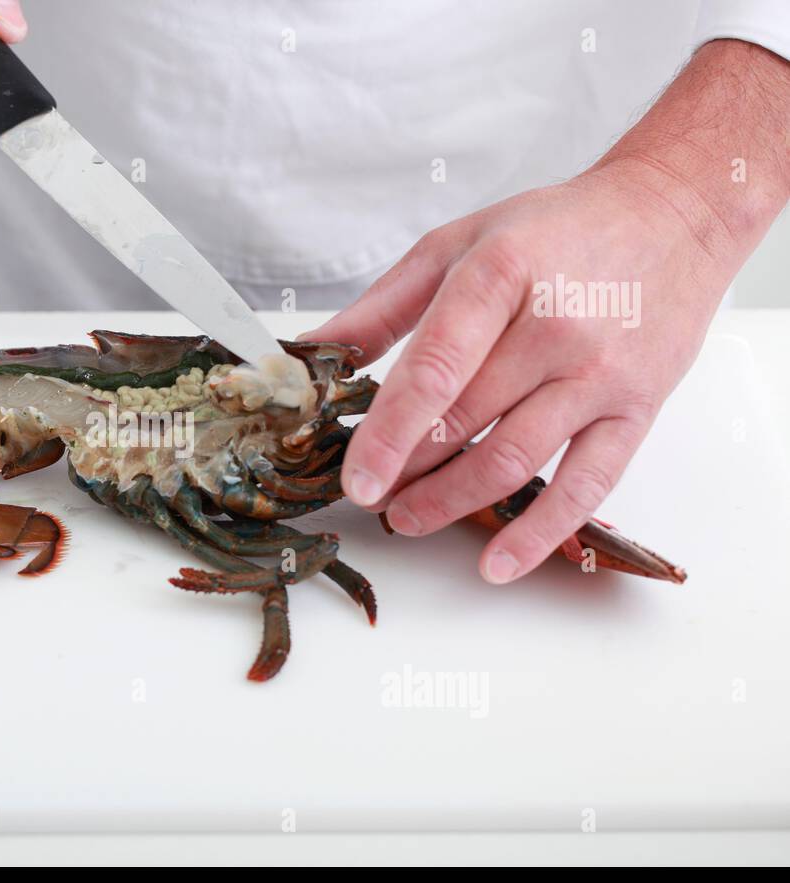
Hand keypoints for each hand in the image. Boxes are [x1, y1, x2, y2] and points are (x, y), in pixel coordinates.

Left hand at [304, 40, 789, 584]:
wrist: (674, 215)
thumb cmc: (554, 230)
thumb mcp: (456, 245)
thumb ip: (381, 308)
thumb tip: (311, 353)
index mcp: (499, 276)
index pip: (434, 371)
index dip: (388, 433)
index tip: (356, 479)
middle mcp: (554, 328)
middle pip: (466, 422)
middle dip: (407, 472)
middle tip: (370, 497)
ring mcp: (600, 373)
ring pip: (514, 460)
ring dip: (452, 502)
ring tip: (408, 518)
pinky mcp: (637, 409)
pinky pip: (587, 485)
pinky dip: (540, 532)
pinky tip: (498, 563)